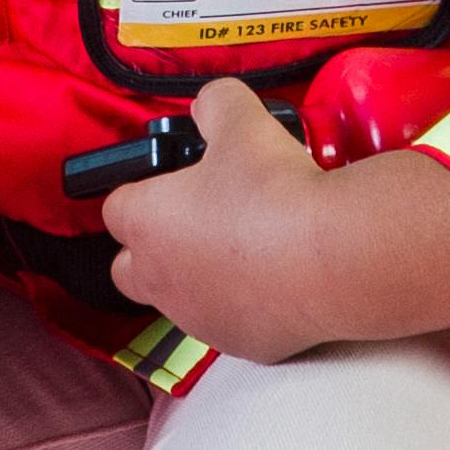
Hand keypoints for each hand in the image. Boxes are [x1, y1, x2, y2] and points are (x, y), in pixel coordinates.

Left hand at [106, 72, 449, 364]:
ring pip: (182, 299)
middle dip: (155, 245)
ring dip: (202, 276)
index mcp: (146, 223)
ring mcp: (199, 319)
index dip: (143, 188)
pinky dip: (247, 305)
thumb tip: (210, 105)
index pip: (116, 206)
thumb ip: (214, 104)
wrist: (334, 256)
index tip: (176, 176)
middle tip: (201, 216)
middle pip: (130, 267)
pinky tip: (282, 277)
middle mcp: (160, 280)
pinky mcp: (243, 346)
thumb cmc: (274, 187)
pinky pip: (232, 322)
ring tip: (252, 244)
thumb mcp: (241, 119)